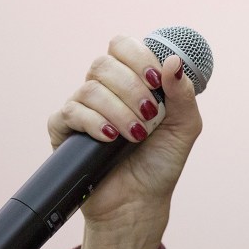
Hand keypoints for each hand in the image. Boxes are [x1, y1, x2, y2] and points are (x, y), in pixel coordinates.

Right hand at [46, 35, 202, 248]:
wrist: (139, 203)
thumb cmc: (161, 163)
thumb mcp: (184, 126)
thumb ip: (182, 93)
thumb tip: (173, 61)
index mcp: (130, 80)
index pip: (122, 46)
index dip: (138, 57)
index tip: (157, 81)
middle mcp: (103, 89)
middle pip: (104, 63)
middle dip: (132, 88)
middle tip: (150, 115)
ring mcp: (82, 108)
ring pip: (90, 88)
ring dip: (119, 110)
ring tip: (136, 135)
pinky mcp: (64, 131)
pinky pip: (71, 112)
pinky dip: (95, 122)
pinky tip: (111, 138)